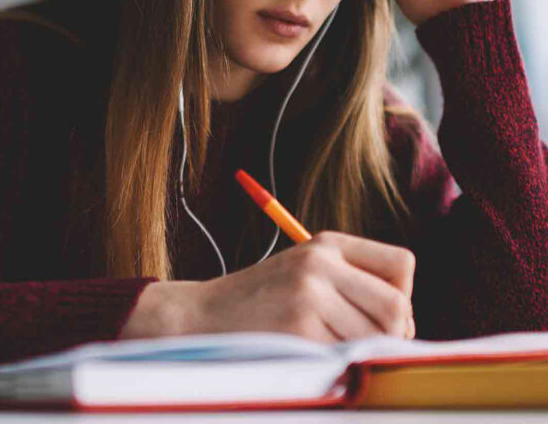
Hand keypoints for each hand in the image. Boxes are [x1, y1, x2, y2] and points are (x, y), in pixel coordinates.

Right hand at [121, 231, 415, 342]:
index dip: (402, 295)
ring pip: (376, 337)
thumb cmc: (260, 301)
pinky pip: (347, 356)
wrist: (201, 315)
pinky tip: (311, 356)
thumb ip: (352, 282)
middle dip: (393, 335)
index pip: (402, 264)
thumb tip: (407, 322)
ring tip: (329, 348)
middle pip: (398, 306)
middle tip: (364, 344)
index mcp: (327, 243)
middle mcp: (321, 262)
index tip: (379, 314)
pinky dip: (338, 365)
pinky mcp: (299, 327)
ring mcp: (309, 294)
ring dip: (361, 353)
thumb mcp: (304, 271)